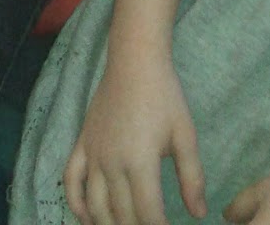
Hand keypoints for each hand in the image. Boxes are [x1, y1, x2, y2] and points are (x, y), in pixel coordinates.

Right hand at [65, 51, 204, 224]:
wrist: (134, 60)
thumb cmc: (164, 96)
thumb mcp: (185, 136)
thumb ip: (192, 177)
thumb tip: (198, 213)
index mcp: (140, 162)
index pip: (148, 214)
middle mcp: (112, 163)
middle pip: (121, 214)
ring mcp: (93, 154)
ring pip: (94, 205)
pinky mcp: (82, 143)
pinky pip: (71, 180)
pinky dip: (76, 204)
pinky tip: (86, 219)